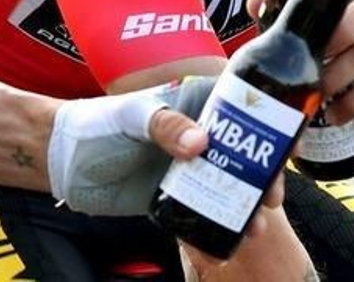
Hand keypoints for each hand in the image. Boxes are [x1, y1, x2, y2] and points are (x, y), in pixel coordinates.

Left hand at [47, 77, 289, 218]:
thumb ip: (164, 125)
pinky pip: (200, 217)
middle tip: (271, 198)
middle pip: (244, 156)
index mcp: (192, 105)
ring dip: (246, 209)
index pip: (241, 108)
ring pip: (227, 189)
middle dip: (264, 177)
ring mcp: (186, 169)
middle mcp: (195, 136)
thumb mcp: (130, 116)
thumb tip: (202, 144)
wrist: (61, 159)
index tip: (292, 144)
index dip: (270, 124)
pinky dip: (214, 233)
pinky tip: (224, 247)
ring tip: (255, 228)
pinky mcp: (172, 199)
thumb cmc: (95, 124)